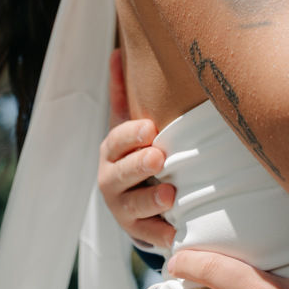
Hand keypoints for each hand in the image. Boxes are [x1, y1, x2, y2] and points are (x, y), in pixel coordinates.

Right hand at [97, 49, 174, 248]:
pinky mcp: (138, 232)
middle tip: (159, 158)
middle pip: (120, 175)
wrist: (135, 196)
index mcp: (111, 152)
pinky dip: (163, 235)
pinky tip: (177, 233)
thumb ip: (123, 93)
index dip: (131, 135)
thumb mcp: (129, 123)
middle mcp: (111, 181)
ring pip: (133, 208)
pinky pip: (150, 236)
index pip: (116, 141)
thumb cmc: (138, 150)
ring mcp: (123, 209)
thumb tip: (116, 52)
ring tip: (171, 195)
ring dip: (152, 201)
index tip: (150, 128)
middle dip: (139, 166)